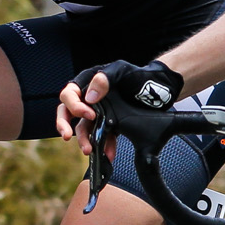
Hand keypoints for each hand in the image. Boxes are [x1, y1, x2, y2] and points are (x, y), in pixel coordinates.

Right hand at [58, 60, 182, 150]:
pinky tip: (109, 154)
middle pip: (68, 113)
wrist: (159, 88)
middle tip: (67, 136)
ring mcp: (99, 112)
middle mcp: (89, 99)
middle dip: (65, 125)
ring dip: (85, 140)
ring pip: (84, 128)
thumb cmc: (138, 75)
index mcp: (87, 83)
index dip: (75, 106)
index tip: (89, 115)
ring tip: (88, 151)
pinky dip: (105, 146)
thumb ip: (104, 79)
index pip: (69, 95)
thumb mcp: (121, 70)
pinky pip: (103, 135)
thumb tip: (90, 97)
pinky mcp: (111, 123)